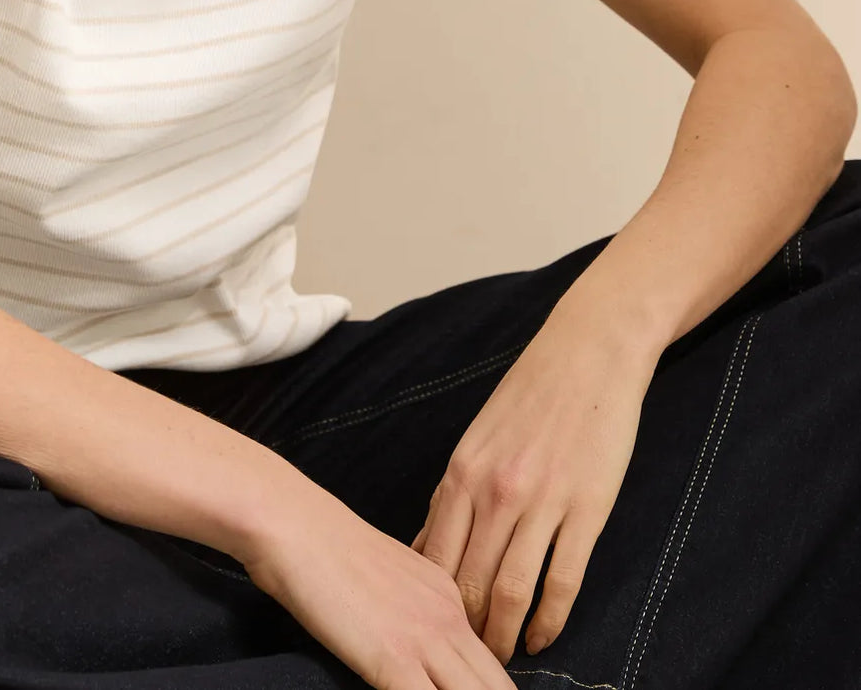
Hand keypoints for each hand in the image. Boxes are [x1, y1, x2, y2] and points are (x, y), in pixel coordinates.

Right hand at [243, 478, 516, 688]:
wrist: (298, 526)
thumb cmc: (326, 550)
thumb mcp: (388, 576)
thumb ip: (411, 610)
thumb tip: (414, 647)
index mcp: (448, 595)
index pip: (491, 663)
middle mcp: (449, 617)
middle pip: (498, 686)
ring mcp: (426, 640)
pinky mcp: (395, 661)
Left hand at [409, 317, 657, 663]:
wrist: (588, 353)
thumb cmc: (529, 396)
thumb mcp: (476, 439)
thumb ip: (453, 495)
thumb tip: (424, 550)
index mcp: (463, 472)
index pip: (434, 559)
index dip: (432, 606)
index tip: (432, 630)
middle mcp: (496, 491)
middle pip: (470, 584)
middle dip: (465, 630)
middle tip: (467, 657)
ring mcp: (543, 501)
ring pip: (513, 592)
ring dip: (505, 635)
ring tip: (503, 659)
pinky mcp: (587, 508)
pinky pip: (563, 580)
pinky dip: (551, 620)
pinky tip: (544, 637)